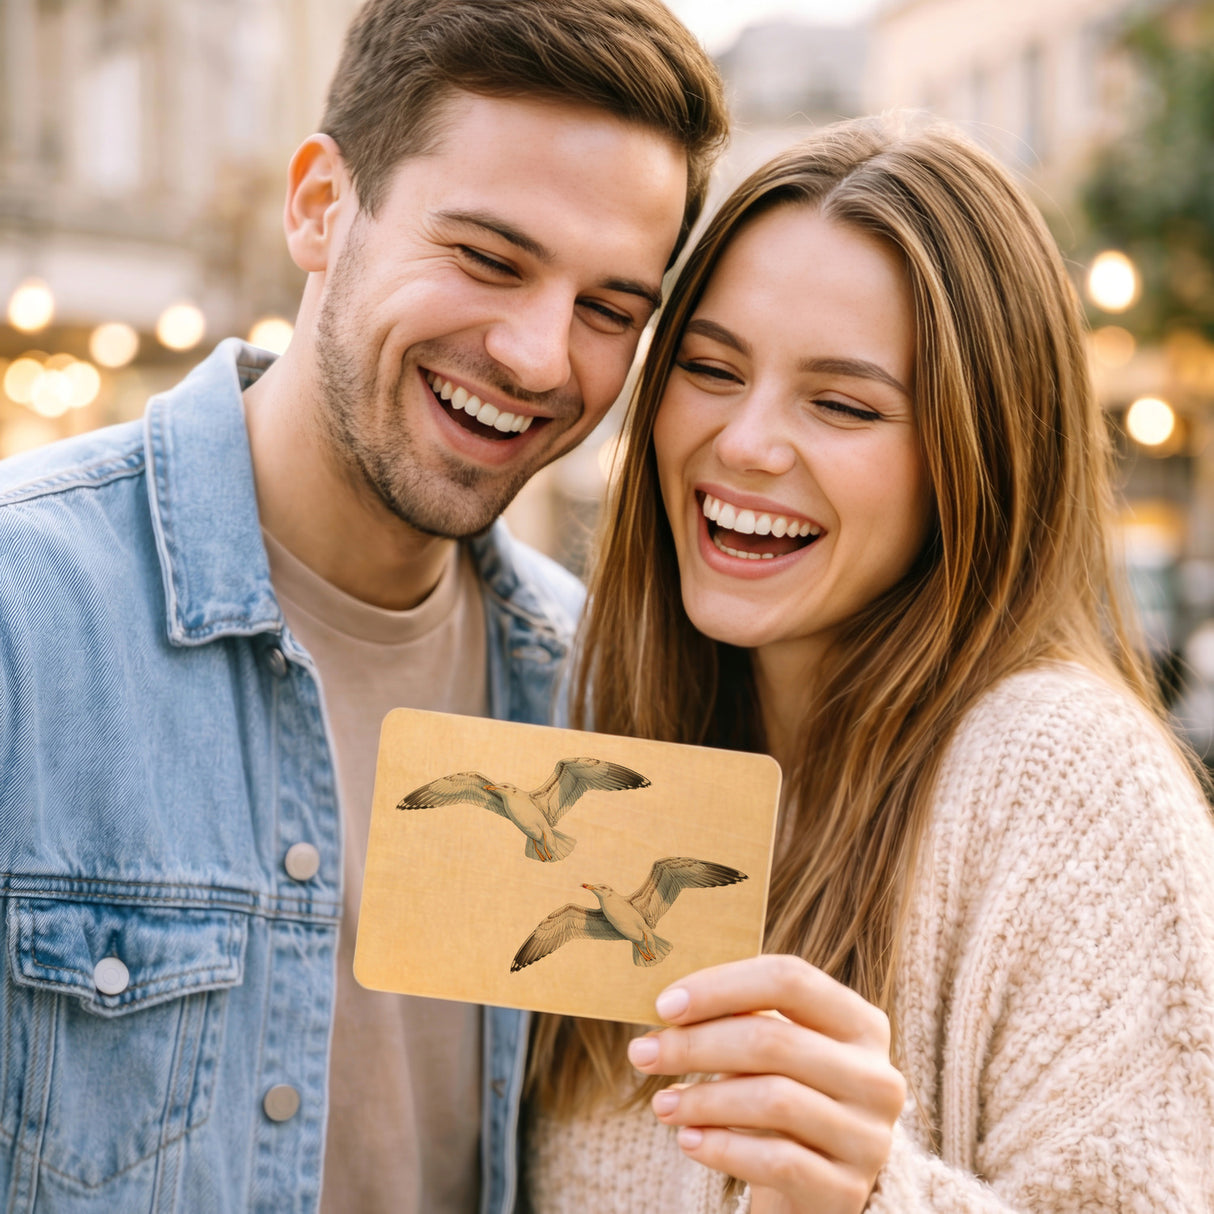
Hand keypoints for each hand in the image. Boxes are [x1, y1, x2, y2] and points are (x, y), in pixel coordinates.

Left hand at [626, 954, 904, 1213]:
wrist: (815, 1185)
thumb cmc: (781, 1096)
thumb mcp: (774, 1051)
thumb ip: (739, 1018)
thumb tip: (668, 1001)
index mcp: (860, 1022)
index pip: (789, 979)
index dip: (721, 986)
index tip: (664, 1004)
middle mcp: (876, 1075)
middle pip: (774, 1039)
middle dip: (696, 1045)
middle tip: (643, 1053)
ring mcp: (868, 1136)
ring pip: (774, 1100)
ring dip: (703, 1099)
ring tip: (661, 1103)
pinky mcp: (846, 1189)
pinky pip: (777, 1161)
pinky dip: (722, 1148)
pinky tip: (688, 1140)